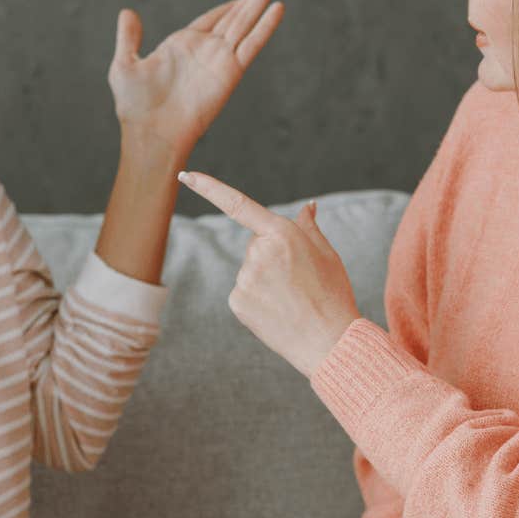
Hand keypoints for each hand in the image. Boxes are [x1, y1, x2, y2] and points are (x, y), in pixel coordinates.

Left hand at [109, 0, 284, 157]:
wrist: (151, 133)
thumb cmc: (135, 107)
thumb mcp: (125, 65)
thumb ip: (129, 38)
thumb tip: (128, 12)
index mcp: (183, 45)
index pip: (212, 18)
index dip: (229, 5)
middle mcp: (206, 49)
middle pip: (235, 15)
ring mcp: (220, 59)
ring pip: (245, 22)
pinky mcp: (230, 72)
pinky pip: (251, 45)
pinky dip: (264, 27)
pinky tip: (277, 8)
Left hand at [175, 171, 358, 376]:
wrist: (329, 341)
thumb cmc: (333, 295)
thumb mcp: (327, 254)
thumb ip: (308, 227)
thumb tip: (307, 206)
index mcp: (282, 233)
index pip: (238, 204)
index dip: (209, 188)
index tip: (185, 176)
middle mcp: (258, 253)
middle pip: (255, 245)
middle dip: (272, 256)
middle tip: (298, 280)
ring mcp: (245, 278)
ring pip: (250, 270)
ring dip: (265, 280)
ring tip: (291, 299)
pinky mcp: (237, 302)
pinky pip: (244, 292)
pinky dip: (257, 299)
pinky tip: (277, 311)